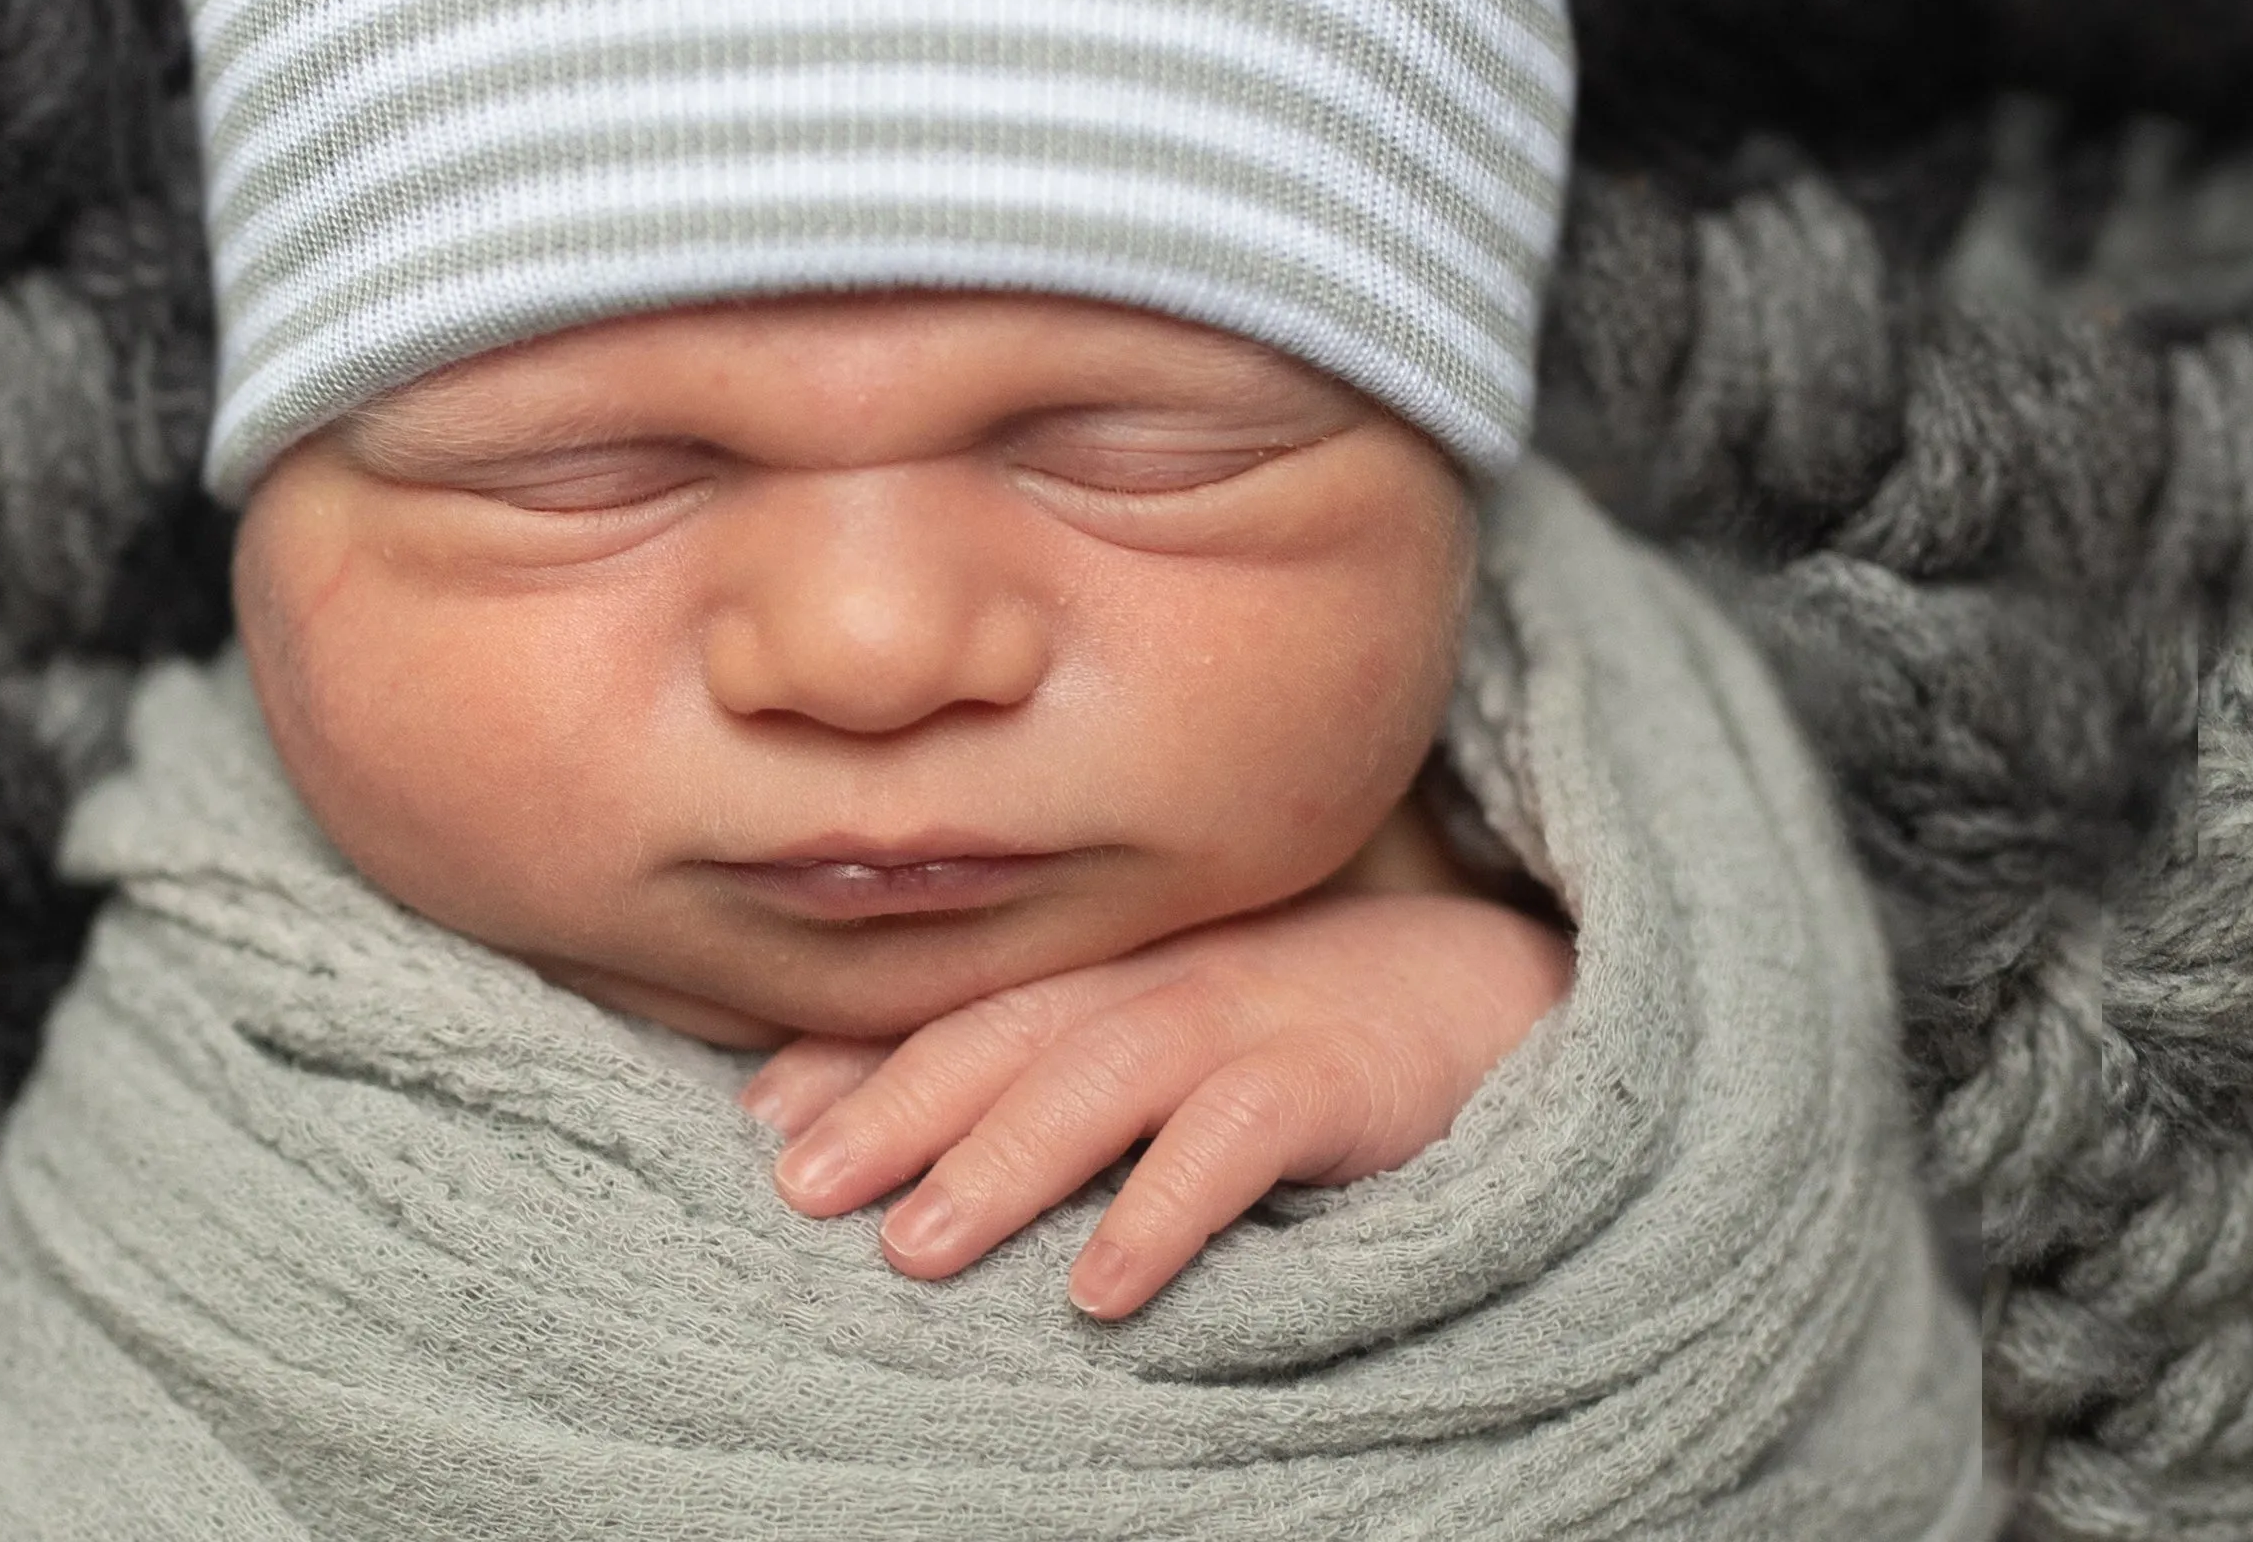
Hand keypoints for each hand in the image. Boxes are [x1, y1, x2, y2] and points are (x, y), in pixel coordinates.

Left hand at [740, 884, 1572, 1318]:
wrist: (1495, 991)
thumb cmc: (1306, 1024)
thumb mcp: (1175, 1023)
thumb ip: (1064, 1053)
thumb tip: (912, 1137)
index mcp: (1113, 967)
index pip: (964, 1004)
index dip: (857, 1054)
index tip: (757, 1118)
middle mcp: (1161, 978)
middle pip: (1006, 1035)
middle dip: (893, 1107)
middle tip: (796, 1186)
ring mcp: (1247, 1017)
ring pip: (1100, 1080)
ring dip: (1001, 1161)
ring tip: (913, 1247)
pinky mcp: (1333, 1077)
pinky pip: (1237, 1140)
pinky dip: (1165, 1207)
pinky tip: (1106, 1285)